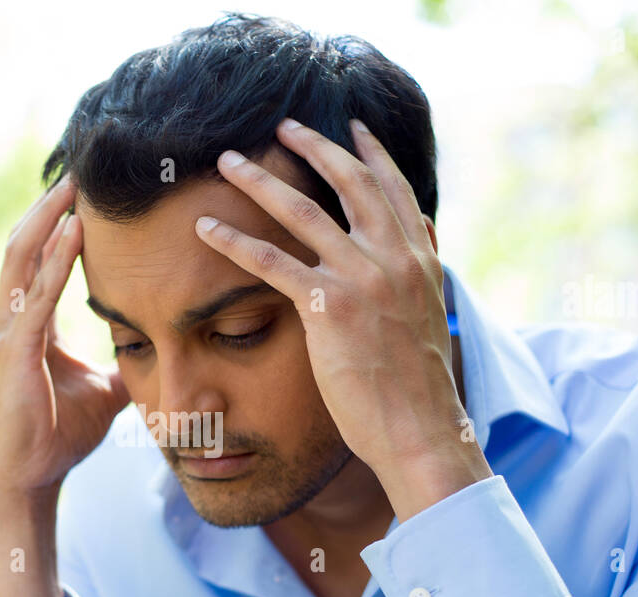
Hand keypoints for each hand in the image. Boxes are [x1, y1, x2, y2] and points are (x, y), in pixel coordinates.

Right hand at [0, 173, 129, 496]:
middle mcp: (11, 319)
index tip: (84, 191)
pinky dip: (55, 261)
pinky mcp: (13, 352)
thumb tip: (160, 354)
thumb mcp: (105, 392)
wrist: (29, 477)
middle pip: (25, 244)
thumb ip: (125, 366)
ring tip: (74, 183)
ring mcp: (7, 333)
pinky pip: (36, 295)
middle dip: (50, 205)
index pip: (40, 259)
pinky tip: (74, 233)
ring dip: (48, 217)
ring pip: (22, 258)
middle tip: (80, 166)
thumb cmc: (59, 435)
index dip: (58, 223)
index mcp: (30, 323)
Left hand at [192, 117, 477, 498]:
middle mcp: (394, 258)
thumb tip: (421, 236)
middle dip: (312, 146)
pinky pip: (271, 262)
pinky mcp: (329, 308)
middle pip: (348, 182)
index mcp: (419, 259)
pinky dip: (235, 241)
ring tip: (228, 162)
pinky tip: (207, 228)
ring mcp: (362, 279)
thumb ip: (420, 270)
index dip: (371, 153)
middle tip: (281, 126)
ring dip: (259, 181)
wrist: (421, 429)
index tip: (352, 126)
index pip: (394, 189)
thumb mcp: (431, 314)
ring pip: (302, 212)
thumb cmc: (418, 387)